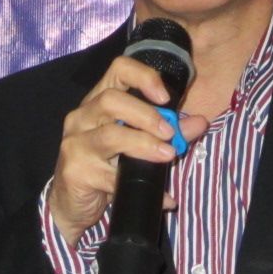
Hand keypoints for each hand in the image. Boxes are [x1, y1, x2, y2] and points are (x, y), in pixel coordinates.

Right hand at [47, 56, 208, 245]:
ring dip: (143, 144)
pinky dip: (141, 185)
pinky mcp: (75, 171)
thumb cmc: (105, 166)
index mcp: (98, 101)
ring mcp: (75, 143)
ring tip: (167, 155)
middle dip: (147, 115)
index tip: (165, 97)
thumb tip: (200, 122)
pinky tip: (163, 197)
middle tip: (170, 133)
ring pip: (110, 135)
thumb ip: (168, 131)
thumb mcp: (137, 144)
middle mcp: (82, 117)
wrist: (72, 204)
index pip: (118, 69)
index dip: (144, 77)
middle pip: (111, 100)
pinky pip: (111, 177)